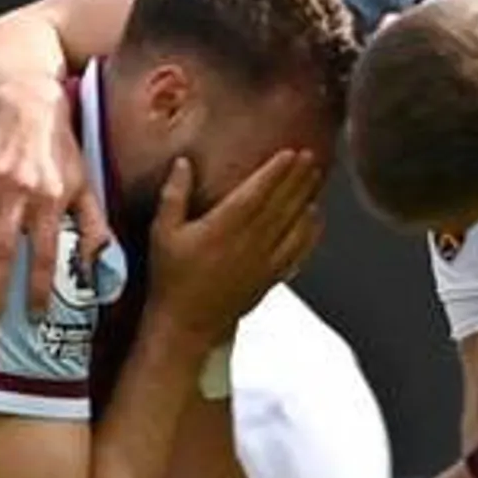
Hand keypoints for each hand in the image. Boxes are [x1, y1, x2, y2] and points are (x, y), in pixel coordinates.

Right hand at [0, 79, 104, 320]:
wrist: (29, 105)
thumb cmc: (61, 151)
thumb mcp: (85, 185)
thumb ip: (93, 226)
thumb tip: (100, 267)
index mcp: (50, 201)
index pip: (45, 255)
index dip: (40, 289)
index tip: (34, 316)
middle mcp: (19, 194)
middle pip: (3, 250)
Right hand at [146, 150, 322, 332]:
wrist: (186, 325)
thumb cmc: (171, 278)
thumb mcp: (162, 233)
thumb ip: (174, 195)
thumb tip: (183, 162)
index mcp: (224, 227)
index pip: (257, 191)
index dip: (276, 170)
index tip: (289, 152)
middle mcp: (250, 241)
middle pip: (281, 203)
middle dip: (297, 177)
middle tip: (309, 155)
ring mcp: (264, 261)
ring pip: (294, 223)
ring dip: (306, 197)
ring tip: (315, 176)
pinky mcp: (271, 278)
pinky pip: (298, 250)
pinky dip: (310, 231)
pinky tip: (315, 217)